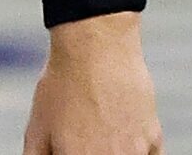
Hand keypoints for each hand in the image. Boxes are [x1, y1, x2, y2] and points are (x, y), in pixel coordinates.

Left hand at [21, 12, 162, 153]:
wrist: (95, 47)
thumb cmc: (63, 84)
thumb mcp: (37, 128)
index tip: (73, 152)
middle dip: (93, 152)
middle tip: (88, 141)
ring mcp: (136, 154)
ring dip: (116, 151)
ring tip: (102, 131)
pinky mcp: (154, 139)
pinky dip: (139, 152)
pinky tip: (123, 135)